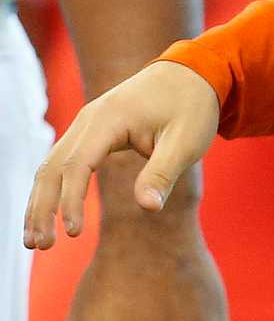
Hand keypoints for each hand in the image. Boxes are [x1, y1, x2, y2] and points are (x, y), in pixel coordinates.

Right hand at [25, 60, 221, 248]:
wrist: (190, 74)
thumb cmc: (191, 106)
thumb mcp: (186, 141)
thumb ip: (163, 173)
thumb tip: (148, 208)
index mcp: (108, 119)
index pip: (77, 164)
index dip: (70, 200)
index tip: (73, 232)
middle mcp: (88, 119)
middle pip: (52, 167)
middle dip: (41, 207)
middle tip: (39, 246)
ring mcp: (85, 124)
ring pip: (50, 165)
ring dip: (39, 202)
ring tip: (34, 241)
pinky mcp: (90, 132)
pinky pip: (62, 162)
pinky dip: (51, 189)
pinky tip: (46, 216)